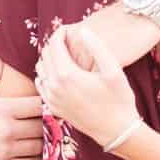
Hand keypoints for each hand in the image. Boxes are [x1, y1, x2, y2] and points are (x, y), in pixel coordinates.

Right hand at [0, 57, 42, 159]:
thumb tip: (2, 59)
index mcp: (2, 109)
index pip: (39, 105)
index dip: (47, 103)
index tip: (48, 103)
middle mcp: (7, 131)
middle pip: (43, 126)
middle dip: (49, 122)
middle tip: (53, 120)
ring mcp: (4, 151)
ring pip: (40, 146)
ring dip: (46, 140)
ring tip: (46, 135)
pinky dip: (37, 159)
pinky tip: (36, 152)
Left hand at [35, 25, 137, 148]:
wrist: (117, 131)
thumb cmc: (119, 100)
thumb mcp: (114, 70)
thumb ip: (97, 47)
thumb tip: (82, 30)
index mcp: (67, 75)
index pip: (54, 44)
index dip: (60, 32)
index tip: (69, 29)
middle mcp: (54, 87)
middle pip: (45, 55)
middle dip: (54, 43)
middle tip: (68, 39)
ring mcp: (52, 99)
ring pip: (40, 69)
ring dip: (49, 58)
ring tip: (65, 54)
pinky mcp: (53, 108)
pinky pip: (41, 85)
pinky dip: (46, 74)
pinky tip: (61, 71)